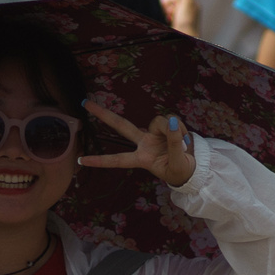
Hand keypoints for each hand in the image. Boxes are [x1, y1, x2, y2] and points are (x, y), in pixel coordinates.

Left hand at [79, 98, 195, 188]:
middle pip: (121, 126)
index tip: (81, 160)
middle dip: (104, 114)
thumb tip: (170, 122)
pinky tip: (184, 136)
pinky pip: (171, 119)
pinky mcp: (165, 127)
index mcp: (142, 159)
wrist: (193, 167)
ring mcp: (153, 134)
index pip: (118, 160)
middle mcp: (143, 144)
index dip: (100, 160)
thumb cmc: (180, 171)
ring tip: (182, 143)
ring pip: (157, 120)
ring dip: (172, 129)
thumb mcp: (178, 163)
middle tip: (85, 103)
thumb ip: (174, 143)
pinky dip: (179, 127)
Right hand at [161, 0, 199, 36]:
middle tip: (170, 10)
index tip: (175, 2)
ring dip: (165, 8)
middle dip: (169, 2)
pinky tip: (166, 19)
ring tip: (168, 15)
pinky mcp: (172, 23)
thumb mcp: (188, 2)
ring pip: (167, 5)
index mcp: (192, 4)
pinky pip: (164, 14)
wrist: (183, 40)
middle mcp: (186, 9)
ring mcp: (178, 17)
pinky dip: (164, 14)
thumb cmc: (187, 22)